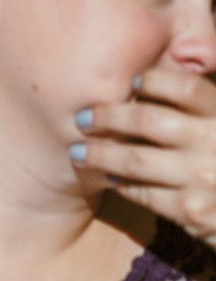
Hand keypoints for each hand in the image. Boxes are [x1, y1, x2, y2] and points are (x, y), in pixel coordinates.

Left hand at [75, 68, 215, 246]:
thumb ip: (207, 105)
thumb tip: (177, 68)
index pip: (186, 86)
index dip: (153, 80)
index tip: (130, 82)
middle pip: (148, 119)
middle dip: (108, 116)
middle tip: (82, 117)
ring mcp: (205, 178)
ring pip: (134, 159)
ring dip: (99, 155)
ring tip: (78, 152)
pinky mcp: (194, 212)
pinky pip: (142, 193)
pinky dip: (120, 185)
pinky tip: (110, 181)